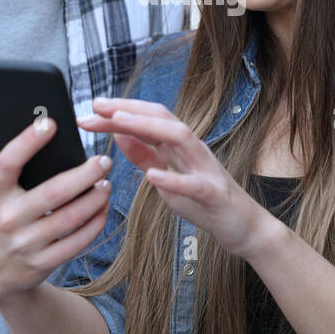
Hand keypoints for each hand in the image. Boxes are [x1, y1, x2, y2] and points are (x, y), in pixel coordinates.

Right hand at [0, 119, 112, 304]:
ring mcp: (25, 243)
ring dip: (95, 198)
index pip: (8, 162)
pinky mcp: (42, 262)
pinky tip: (104, 207)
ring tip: (107, 182)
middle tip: (103, 160)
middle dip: (84, 174)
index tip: (52, 123)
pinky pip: (77, 242)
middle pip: (53, 191)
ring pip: (71, 217)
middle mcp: (7, 219)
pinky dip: (95, 223)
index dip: (29, 141)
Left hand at [77, 98, 277, 260]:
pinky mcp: (214, 194)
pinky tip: (152, 177)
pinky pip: (194, 184)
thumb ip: (144, 154)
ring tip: (118, 123)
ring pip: (179, 137)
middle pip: (161, 118)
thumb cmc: (201, 200)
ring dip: (147, 127)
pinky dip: (173, 178)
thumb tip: (118, 133)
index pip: (148, 117)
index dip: (120, 110)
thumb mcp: (165, 175)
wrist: (241, 226)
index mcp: (178, 145)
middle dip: (127, 109)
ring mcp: (205, 168)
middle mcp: (192, 149)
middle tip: (96, 107)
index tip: (92, 107)